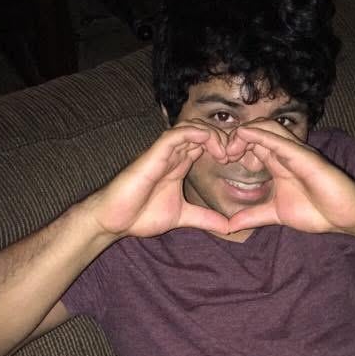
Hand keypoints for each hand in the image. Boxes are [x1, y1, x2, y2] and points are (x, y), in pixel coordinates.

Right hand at [88, 123, 230, 237]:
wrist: (114, 220)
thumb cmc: (140, 215)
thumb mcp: (182, 217)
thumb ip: (204, 219)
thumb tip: (229, 228)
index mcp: (180, 164)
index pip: (206, 144)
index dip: (225, 146)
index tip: (240, 161)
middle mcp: (173, 154)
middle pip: (203, 131)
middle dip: (224, 137)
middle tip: (237, 154)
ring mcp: (163, 152)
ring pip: (192, 127)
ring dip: (212, 134)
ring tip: (225, 152)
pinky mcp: (153, 154)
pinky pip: (176, 134)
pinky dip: (195, 133)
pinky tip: (209, 143)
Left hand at [226, 123, 354, 234]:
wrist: (344, 216)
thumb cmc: (317, 211)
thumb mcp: (275, 214)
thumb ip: (253, 216)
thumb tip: (229, 227)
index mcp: (277, 163)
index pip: (251, 144)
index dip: (233, 147)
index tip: (218, 159)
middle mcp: (285, 153)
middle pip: (256, 131)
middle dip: (234, 138)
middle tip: (219, 153)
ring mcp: (295, 152)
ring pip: (266, 128)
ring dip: (244, 134)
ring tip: (229, 148)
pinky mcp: (304, 156)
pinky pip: (279, 139)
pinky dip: (260, 135)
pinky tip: (244, 135)